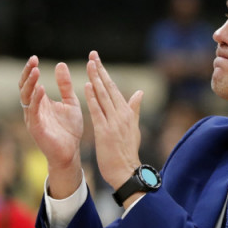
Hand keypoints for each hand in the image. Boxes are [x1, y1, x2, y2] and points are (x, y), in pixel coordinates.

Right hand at [19, 55, 83, 197]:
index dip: (30, 70)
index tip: (35, 57)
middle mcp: (33, 109)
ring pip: (26, 98)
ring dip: (30, 84)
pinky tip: (41, 89)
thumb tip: (60, 64)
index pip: (31, 83)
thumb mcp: (70, 102)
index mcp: (40, 102)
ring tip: (35, 71)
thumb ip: (65, 85)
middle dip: (27, 73)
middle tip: (33, 61)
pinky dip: (36, 100)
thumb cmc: (69, 130)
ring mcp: (32, 119)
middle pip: (24, 87)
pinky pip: (33, 112)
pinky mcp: (36, 128)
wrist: (71, 152)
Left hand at [84, 51, 143, 193]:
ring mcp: (113, 122)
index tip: (97, 61)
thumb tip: (140, 93)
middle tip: (92, 55)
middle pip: (109, 88)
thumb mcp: (133, 128)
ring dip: (95, 79)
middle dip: (100, 71)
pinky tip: (87, 86)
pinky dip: (92, 98)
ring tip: (89, 65)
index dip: (105, 74)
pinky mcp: (104, 131)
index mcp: (128, 113)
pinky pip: (97, 111)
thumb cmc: (127, 152)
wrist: (126, 171)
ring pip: (103, 96)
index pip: (115, 89)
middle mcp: (121, 115)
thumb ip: (134, 109)